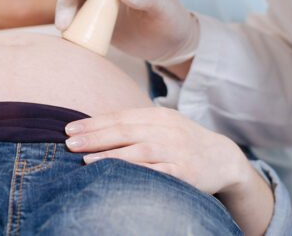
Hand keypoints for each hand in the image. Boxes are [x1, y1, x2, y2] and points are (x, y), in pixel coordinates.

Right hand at [55, 0, 198, 65]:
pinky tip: (68, 39)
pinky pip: (79, 21)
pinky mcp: (97, 21)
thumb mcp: (163, 8)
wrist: (170, 43)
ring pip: (75, 3)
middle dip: (68, 0)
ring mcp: (102, 3)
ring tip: (64, 31)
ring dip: (66, 14)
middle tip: (63, 22)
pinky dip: (71, 28)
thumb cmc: (170, 19)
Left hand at [64, 107, 246, 194]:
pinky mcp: (184, 172)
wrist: (222, 158)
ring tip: (85, 158)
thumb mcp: (164, 126)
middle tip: (69, 141)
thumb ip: (137, 126)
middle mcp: (167, 130)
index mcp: (159, 116)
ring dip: (110, 154)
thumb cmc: (184, 142)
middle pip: (126, 130)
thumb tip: (97, 129)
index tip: (70, 128)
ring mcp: (176, 151)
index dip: (94, 122)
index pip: (121, 116)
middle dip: (95, 136)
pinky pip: (157, 172)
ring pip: (139, 150)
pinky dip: (136, 172)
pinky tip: (117, 175)